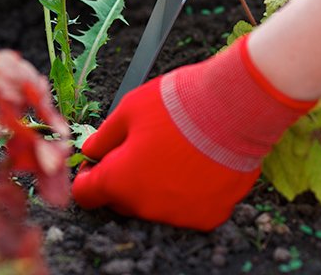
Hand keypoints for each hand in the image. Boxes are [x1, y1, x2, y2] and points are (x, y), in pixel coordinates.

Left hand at [72, 37, 313, 230]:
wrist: (235, 108)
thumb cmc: (179, 104)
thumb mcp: (129, 108)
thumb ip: (105, 136)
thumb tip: (91, 150)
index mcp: (119, 181)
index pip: (86, 194)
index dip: (88, 175)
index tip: (98, 162)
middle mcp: (146, 207)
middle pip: (123, 201)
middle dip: (125, 179)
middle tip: (142, 148)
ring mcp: (180, 215)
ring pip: (157, 205)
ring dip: (158, 185)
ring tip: (176, 151)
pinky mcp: (210, 215)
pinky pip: (190, 207)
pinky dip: (190, 191)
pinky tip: (198, 163)